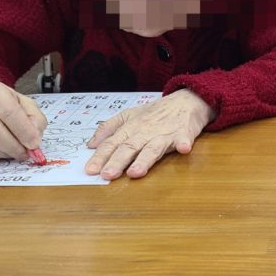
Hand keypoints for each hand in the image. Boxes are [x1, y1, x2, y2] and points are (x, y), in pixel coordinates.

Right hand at [0, 79, 47, 164]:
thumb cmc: (6, 106)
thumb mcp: (26, 105)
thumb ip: (35, 120)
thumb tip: (33, 139)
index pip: (9, 112)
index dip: (24, 131)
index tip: (34, 144)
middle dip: (13, 146)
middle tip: (25, 153)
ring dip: (3, 153)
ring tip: (12, 150)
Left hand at [84, 89, 215, 179]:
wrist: (185, 100)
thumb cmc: (156, 112)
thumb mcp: (128, 115)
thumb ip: (108, 129)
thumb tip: (90, 145)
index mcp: (130, 128)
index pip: (112, 143)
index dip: (100, 156)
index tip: (90, 170)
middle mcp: (144, 132)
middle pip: (129, 147)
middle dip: (117, 161)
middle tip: (107, 175)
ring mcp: (164, 133)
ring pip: (152, 148)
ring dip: (144, 160)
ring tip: (135, 172)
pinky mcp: (183, 133)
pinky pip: (183, 139)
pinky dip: (183, 143)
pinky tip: (183, 149)